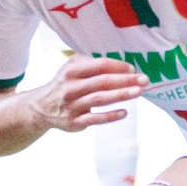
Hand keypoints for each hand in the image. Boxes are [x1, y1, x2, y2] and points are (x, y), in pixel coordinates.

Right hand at [29, 56, 147, 132]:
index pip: (98, 66)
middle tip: (145, 80)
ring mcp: (72, 106)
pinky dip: (110, 116)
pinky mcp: (74, 122)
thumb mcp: (70, 68)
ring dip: (121, 95)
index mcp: (71, 71)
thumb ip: (91, 63)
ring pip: (100, 99)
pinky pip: (95, 119)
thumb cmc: (64, 84)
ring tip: (138, 92)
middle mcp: (71, 88)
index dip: (117, 66)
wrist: (40, 108)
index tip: (133, 69)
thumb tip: (121, 66)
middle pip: (102, 82)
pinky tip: (125, 112)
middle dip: (125, 80)